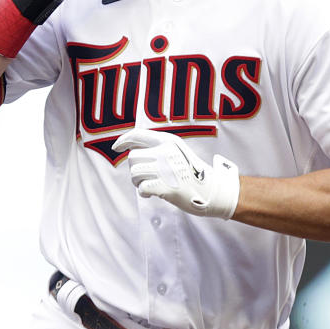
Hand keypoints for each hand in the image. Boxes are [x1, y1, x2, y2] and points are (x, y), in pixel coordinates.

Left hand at [112, 129, 240, 219]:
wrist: (213, 190)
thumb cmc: (192, 173)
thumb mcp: (178, 151)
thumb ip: (158, 147)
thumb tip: (132, 149)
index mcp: (168, 141)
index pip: (138, 135)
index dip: (123, 140)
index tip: (116, 148)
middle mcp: (166, 152)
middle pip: (133, 158)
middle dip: (135, 169)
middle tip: (147, 177)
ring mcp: (166, 169)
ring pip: (134, 173)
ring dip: (138, 182)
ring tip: (151, 185)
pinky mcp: (167, 186)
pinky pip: (142, 188)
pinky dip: (144, 193)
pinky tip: (152, 194)